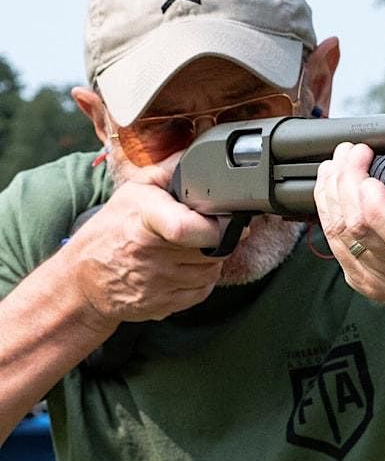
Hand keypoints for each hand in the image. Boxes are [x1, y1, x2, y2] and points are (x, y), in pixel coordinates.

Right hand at [66, 154, 224, 326]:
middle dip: (218, 237)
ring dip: (210, 258)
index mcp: (144, 221)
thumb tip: (197, 155)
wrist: (84, 280)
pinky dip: (202, 278)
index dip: (214, 226)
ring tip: (191, 247)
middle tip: (206, 229)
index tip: (224, 218)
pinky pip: (203, 290)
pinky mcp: (164, 305)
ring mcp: (157, 284)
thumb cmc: (111, 231)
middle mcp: (150, 255)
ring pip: (212, 270)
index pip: (185, 228)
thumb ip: (168, 172)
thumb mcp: (133, 192)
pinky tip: (185, 266)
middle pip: (211, 248)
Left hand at [313, 142, 384, 325]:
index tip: (372, 169)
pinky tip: (329, 187)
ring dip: (332, 191)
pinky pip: (333, 242)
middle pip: (362, 228)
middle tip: (351, 152)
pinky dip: (327, 209)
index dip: (379, 205)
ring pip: (340, 233)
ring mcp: (382, 280)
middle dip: (348, 181)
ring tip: (336, 163)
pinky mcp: (361, 280)